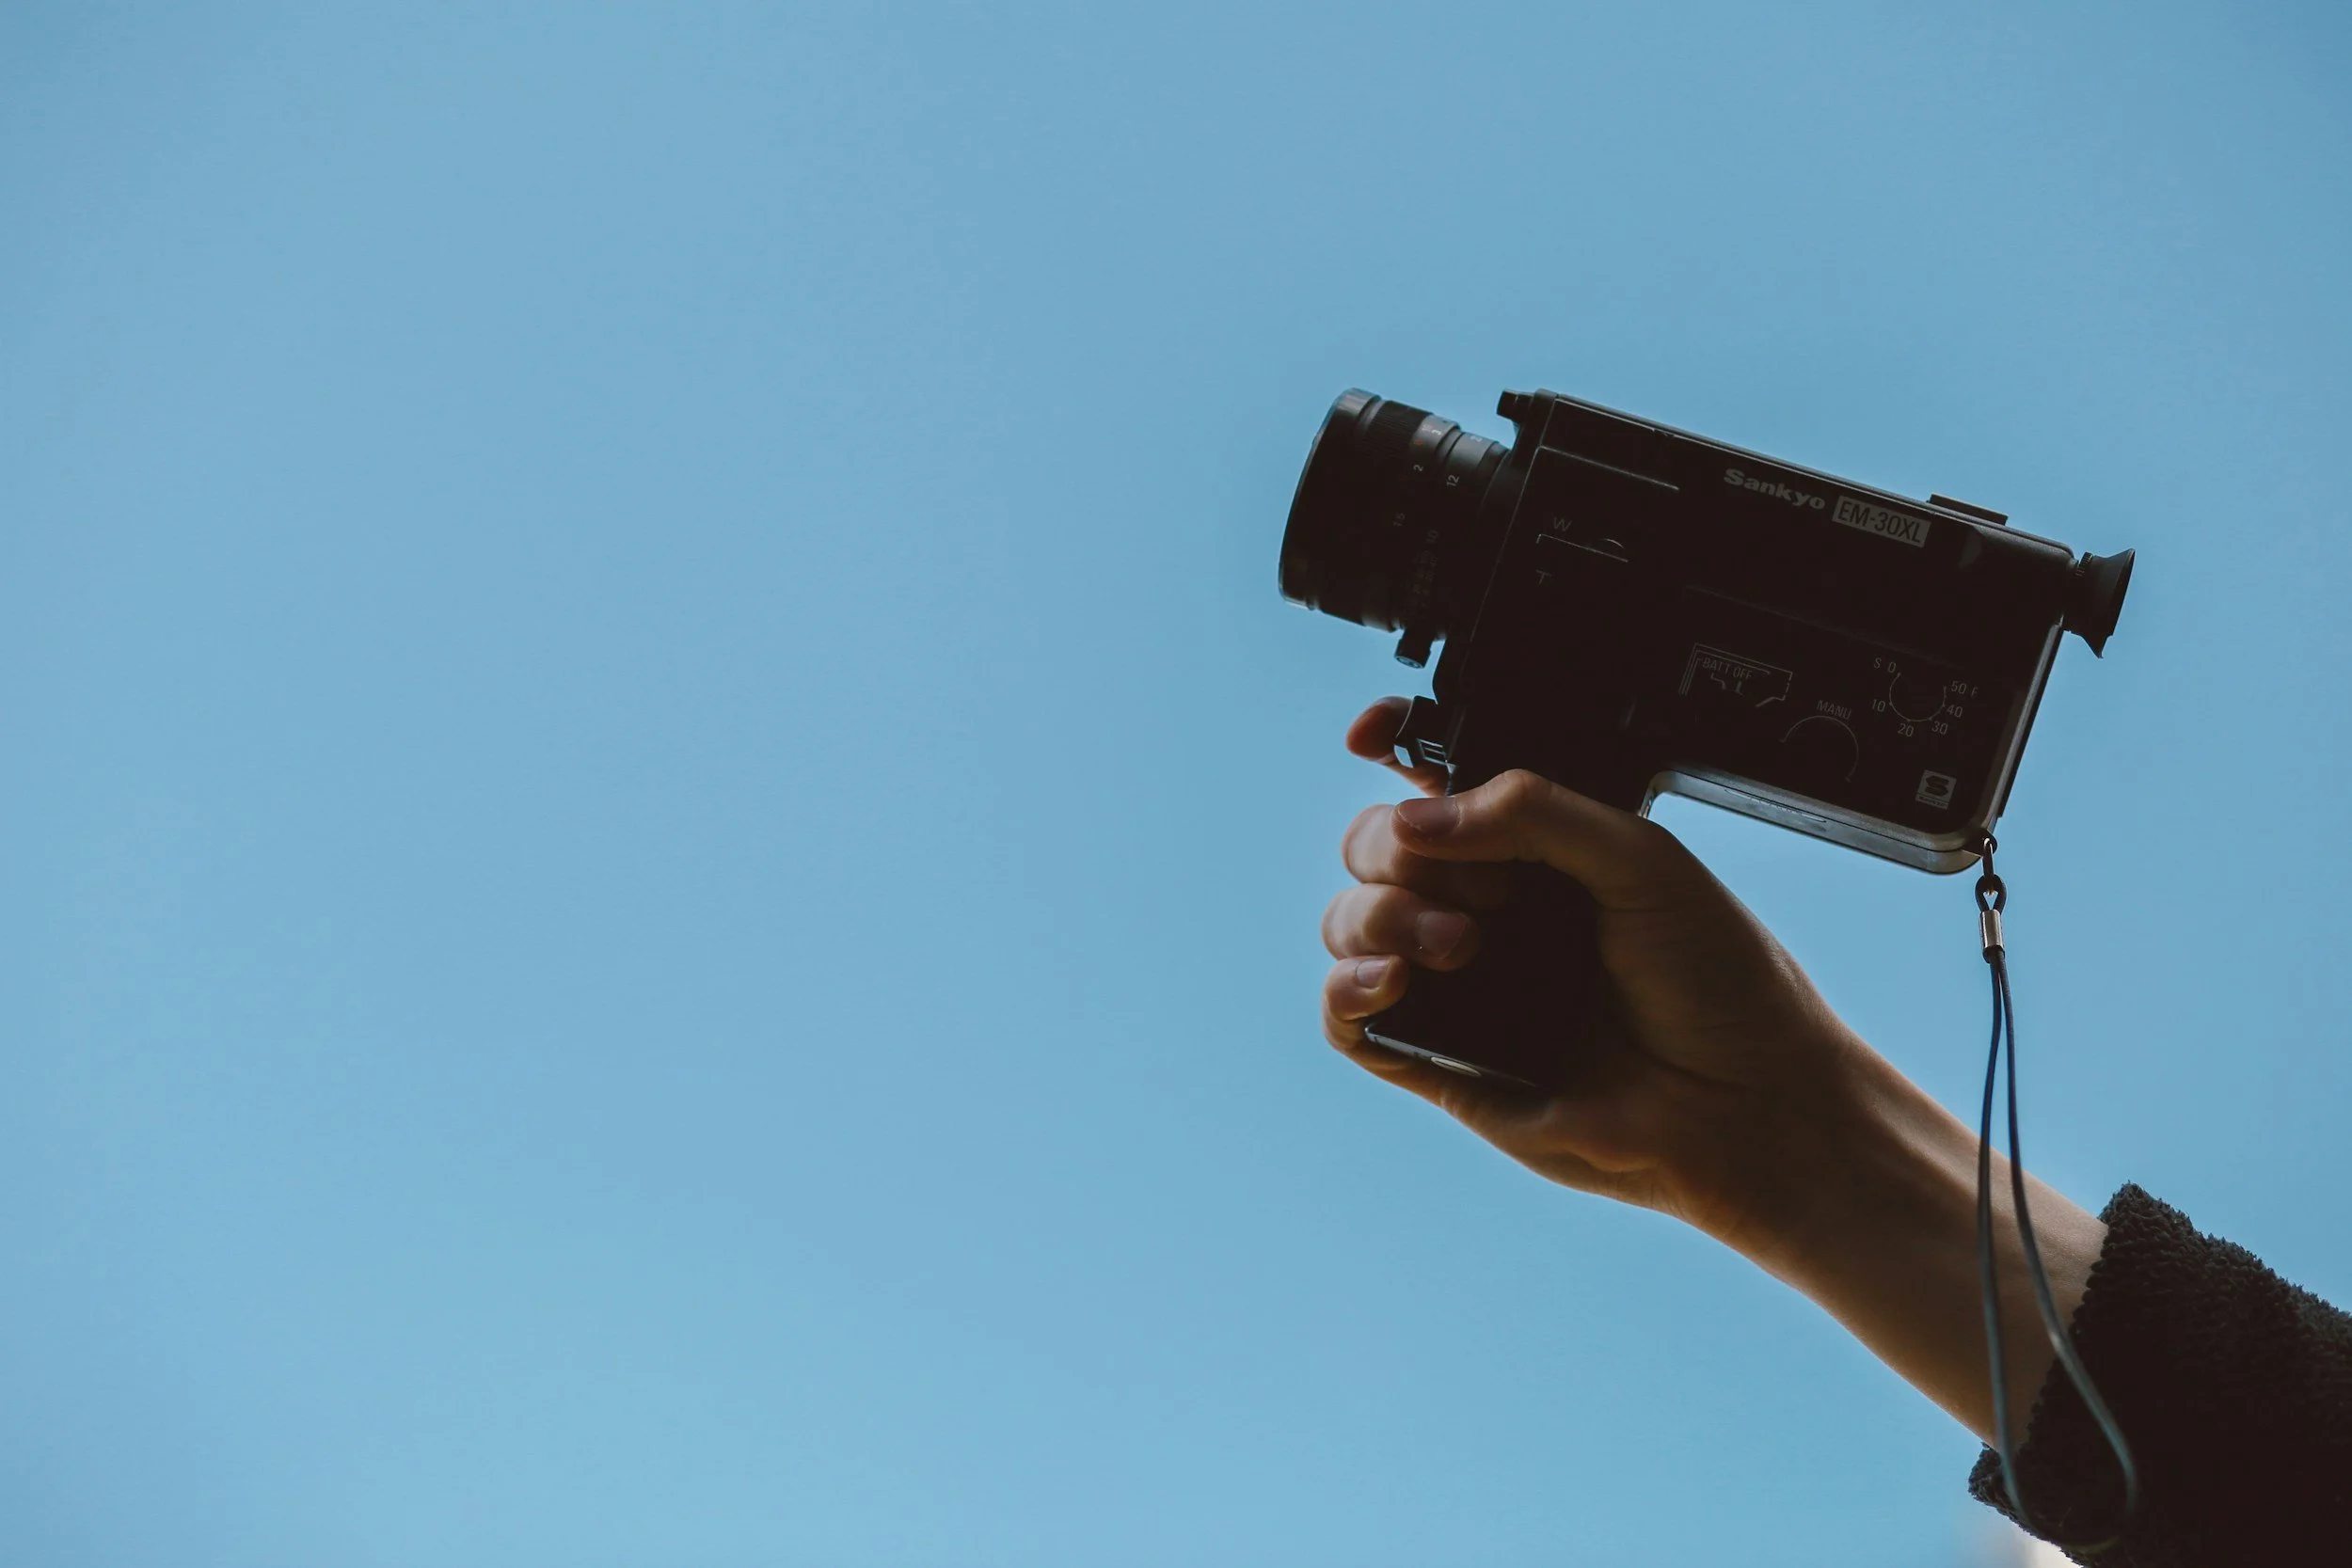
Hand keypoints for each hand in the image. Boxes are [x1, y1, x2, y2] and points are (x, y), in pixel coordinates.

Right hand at [1318, 698, 1868, 1250]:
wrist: (1744, 1106)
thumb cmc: (1719, 984)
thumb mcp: (1641, 859)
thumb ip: (1534, 813)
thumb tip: (1415, 816)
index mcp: (1535, 849)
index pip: (1438, 784)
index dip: (1390, 747)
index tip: (1373, 734)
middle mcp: (1488, 908)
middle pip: (1376, 845)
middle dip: (1397, 848)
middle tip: (1484, 888)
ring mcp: (1458, 983)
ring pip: (1350, 922)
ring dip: (1381, 915)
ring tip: (1461, 945)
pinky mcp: (1439, 1059)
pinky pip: (1347, 1019)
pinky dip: (1347, 988)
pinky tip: (1392, 980)